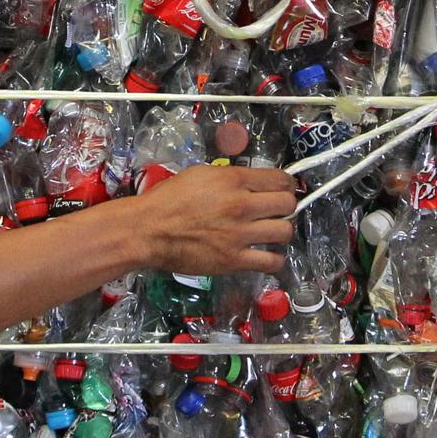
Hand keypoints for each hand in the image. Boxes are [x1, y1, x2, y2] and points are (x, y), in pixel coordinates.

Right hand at [129, 165, 297, 274]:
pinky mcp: (234, 261)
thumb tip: (252, 183)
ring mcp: (240, 235)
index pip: (280, 179)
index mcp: (233, 180)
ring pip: (285, 232)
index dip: (286, 184)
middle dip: (286, 206)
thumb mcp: (201, 174)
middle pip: (288, 204)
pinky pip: (271, 263)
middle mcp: (241, 206)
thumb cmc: (168, 199)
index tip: (284, 189)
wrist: (148, 230)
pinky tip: (267, 255)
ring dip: (281, 231)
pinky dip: (274, 260)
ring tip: (271, 233)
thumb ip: (230, 177)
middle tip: (276, 211)